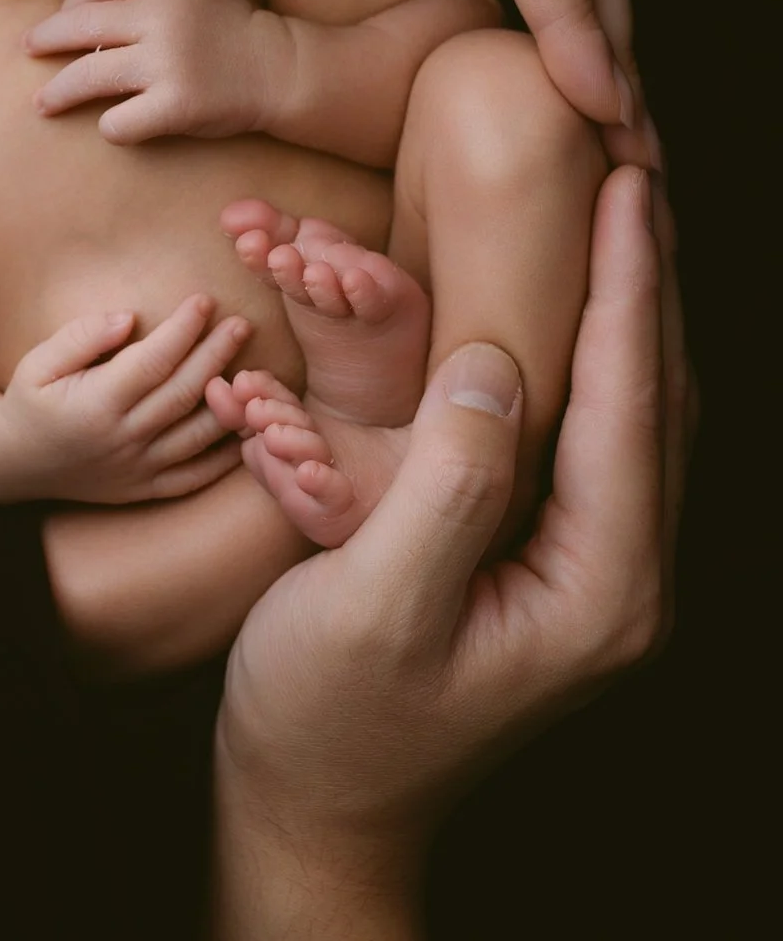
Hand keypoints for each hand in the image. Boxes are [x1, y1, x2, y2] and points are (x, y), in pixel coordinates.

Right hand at [0, 295, 248, 503]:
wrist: (13, 464)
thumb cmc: (28, 402)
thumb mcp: (36, 363)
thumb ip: (81, 337)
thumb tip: (129, 318)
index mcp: (95, 405)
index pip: (152, 361)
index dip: (182, 330)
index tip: (204, 300)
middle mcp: (123, 440)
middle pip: (184, 393)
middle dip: (217, 355)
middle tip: (242, 323)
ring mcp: (138, 469)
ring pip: (198, 435)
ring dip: (231, 401)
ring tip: (255, 368)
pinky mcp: (146, 488)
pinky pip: (195, 475)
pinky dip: (225, 455)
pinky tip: (246, 425)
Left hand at [25, 0, 282, 144]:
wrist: (283, 71)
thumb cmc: (241, 23)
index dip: (69, 3)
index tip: (59, 20)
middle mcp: (160, 18)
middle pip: (80, 27)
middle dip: (45, 40)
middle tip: (27, 50)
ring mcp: (166, 64)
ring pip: (88, 76)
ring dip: (58, 92)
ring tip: (42, 102)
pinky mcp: (175, 106)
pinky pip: (121, 121)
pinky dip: (112, 127)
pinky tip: (114, 126)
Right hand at [212, 167, 690, 925]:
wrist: (317, 805)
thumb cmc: (331, 718)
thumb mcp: (375, 607)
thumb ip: (446, 490)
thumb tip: (493, 366)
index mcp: (598, 587)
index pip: (631, 404)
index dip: (630, 286)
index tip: (626, 186)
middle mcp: (620, 575)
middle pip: (659, 396)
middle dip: (652, 279)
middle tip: (637, 170)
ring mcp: (594, 570)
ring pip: (636, 409)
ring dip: (632, 307)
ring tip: (623, 217)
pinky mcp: (554, 558)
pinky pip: (596, 432)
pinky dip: (594, 352)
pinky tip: (571, 308)